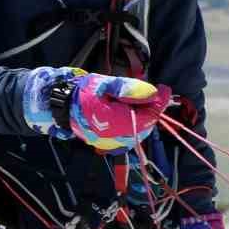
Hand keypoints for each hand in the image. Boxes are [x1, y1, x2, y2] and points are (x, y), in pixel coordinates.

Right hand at [22, 67, 171, 152]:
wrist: (61, 107)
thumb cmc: (82, 92)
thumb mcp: (105, 85)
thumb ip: (129, 90)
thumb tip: (153, 93)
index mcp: (115, 123)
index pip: (148, 116)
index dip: (160, 103)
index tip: (166, 89)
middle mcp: (116, 138)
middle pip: (146, 125)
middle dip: (152, 108)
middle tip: (154, 91)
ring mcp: (113, 143)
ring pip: (139, 130)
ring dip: (145, 114)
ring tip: (141, 98)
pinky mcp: (110, 144)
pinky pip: (130, 133)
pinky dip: (135, 121)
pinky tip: (131, 108)